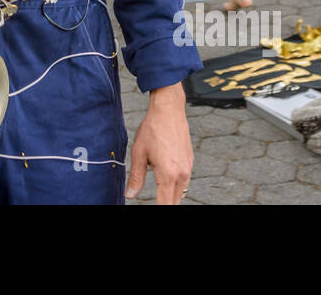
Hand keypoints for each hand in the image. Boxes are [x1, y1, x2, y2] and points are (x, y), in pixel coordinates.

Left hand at [125, 83, 191, 203]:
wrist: (169, 110)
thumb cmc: (152, 129)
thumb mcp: (139, 153)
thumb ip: (136, 177)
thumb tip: (130, 195)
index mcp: (168, 175)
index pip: (165, 205)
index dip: (158, 210)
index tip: (151, 210)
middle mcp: (181, 174)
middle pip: (174, 202)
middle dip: (164, 205)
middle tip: (154, 201)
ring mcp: (188, 168)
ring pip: (180, 193)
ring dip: (170, 197)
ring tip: (158, 194)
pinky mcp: (190, 162)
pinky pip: (184, 182)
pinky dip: (175, 186)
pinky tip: (165, 180)